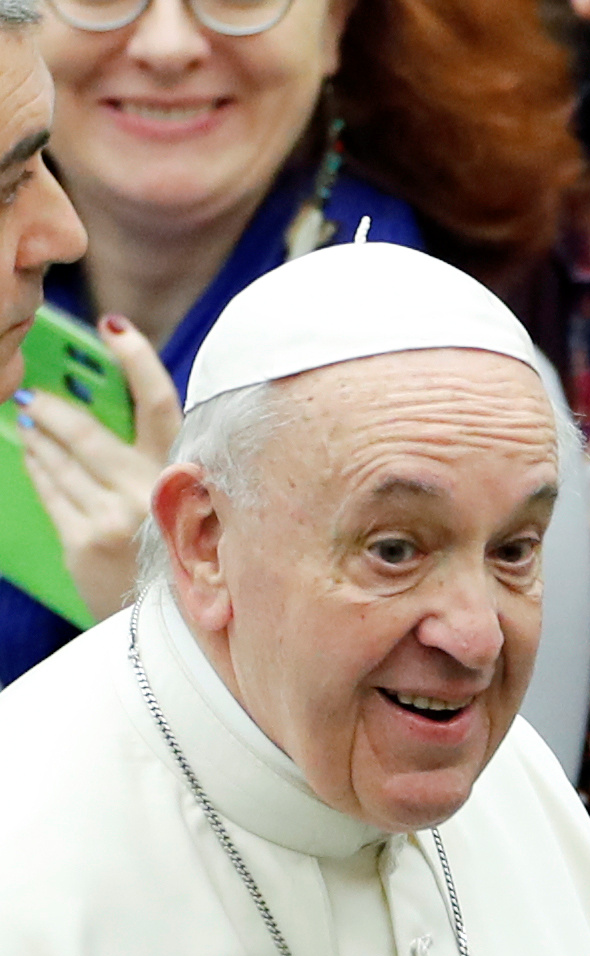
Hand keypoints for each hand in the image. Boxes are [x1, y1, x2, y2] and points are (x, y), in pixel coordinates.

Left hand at [16, 314, 180, 622]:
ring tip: (30, 421)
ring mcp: (114, 517)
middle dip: (56, 408)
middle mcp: (152, 492)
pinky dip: (37, 466)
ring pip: (61, 460)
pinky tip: (31, 454)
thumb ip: (166, 463)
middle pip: (90, 433)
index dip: (136, 357)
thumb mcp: (193, 505)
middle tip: (35, 392)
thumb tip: (118, 410)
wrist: (174, 630)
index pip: (160, 401)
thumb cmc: (186, 558)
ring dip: (40, 436)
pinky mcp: (83, 541)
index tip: (112, 325)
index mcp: (188, 475)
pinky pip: (49, 490)